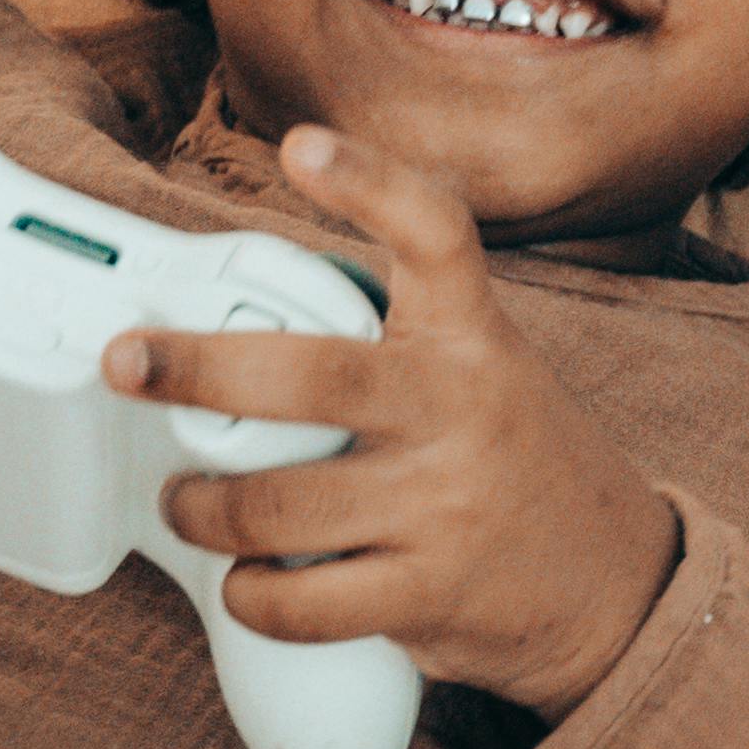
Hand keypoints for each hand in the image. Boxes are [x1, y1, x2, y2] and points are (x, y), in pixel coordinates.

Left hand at [105, 124, 680, 719]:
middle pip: (310, 378)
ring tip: (184, 499)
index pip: (436, 236)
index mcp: (475, 338)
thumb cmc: (518, 462)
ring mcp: (445, 506)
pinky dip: (249, 595)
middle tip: (128, 362)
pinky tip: (243, 582)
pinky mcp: (429, 594)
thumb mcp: (484, 371)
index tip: (300, 146)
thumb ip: (392, 340)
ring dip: (202, 507)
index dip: (369, 185)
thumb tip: (236, 321)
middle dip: (196, 368)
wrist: (620, 587)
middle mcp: (462, 410)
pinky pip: (299, 601)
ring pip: (277, 507)